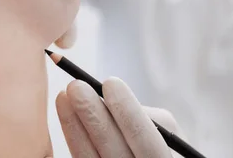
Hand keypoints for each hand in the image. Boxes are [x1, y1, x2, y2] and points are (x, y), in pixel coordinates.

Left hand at [55, 78, 182, 157]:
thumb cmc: (162, 144)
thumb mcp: (169, 132)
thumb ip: (147, 117)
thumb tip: (110, 99)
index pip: (145, 138)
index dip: (127, 111)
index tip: (110, 82)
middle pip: (112, 149)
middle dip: (93, 115)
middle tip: (76, 86)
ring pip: (89, 157)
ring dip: (74, 124)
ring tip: (64, 96)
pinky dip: (73, 135)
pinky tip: (66, 114)